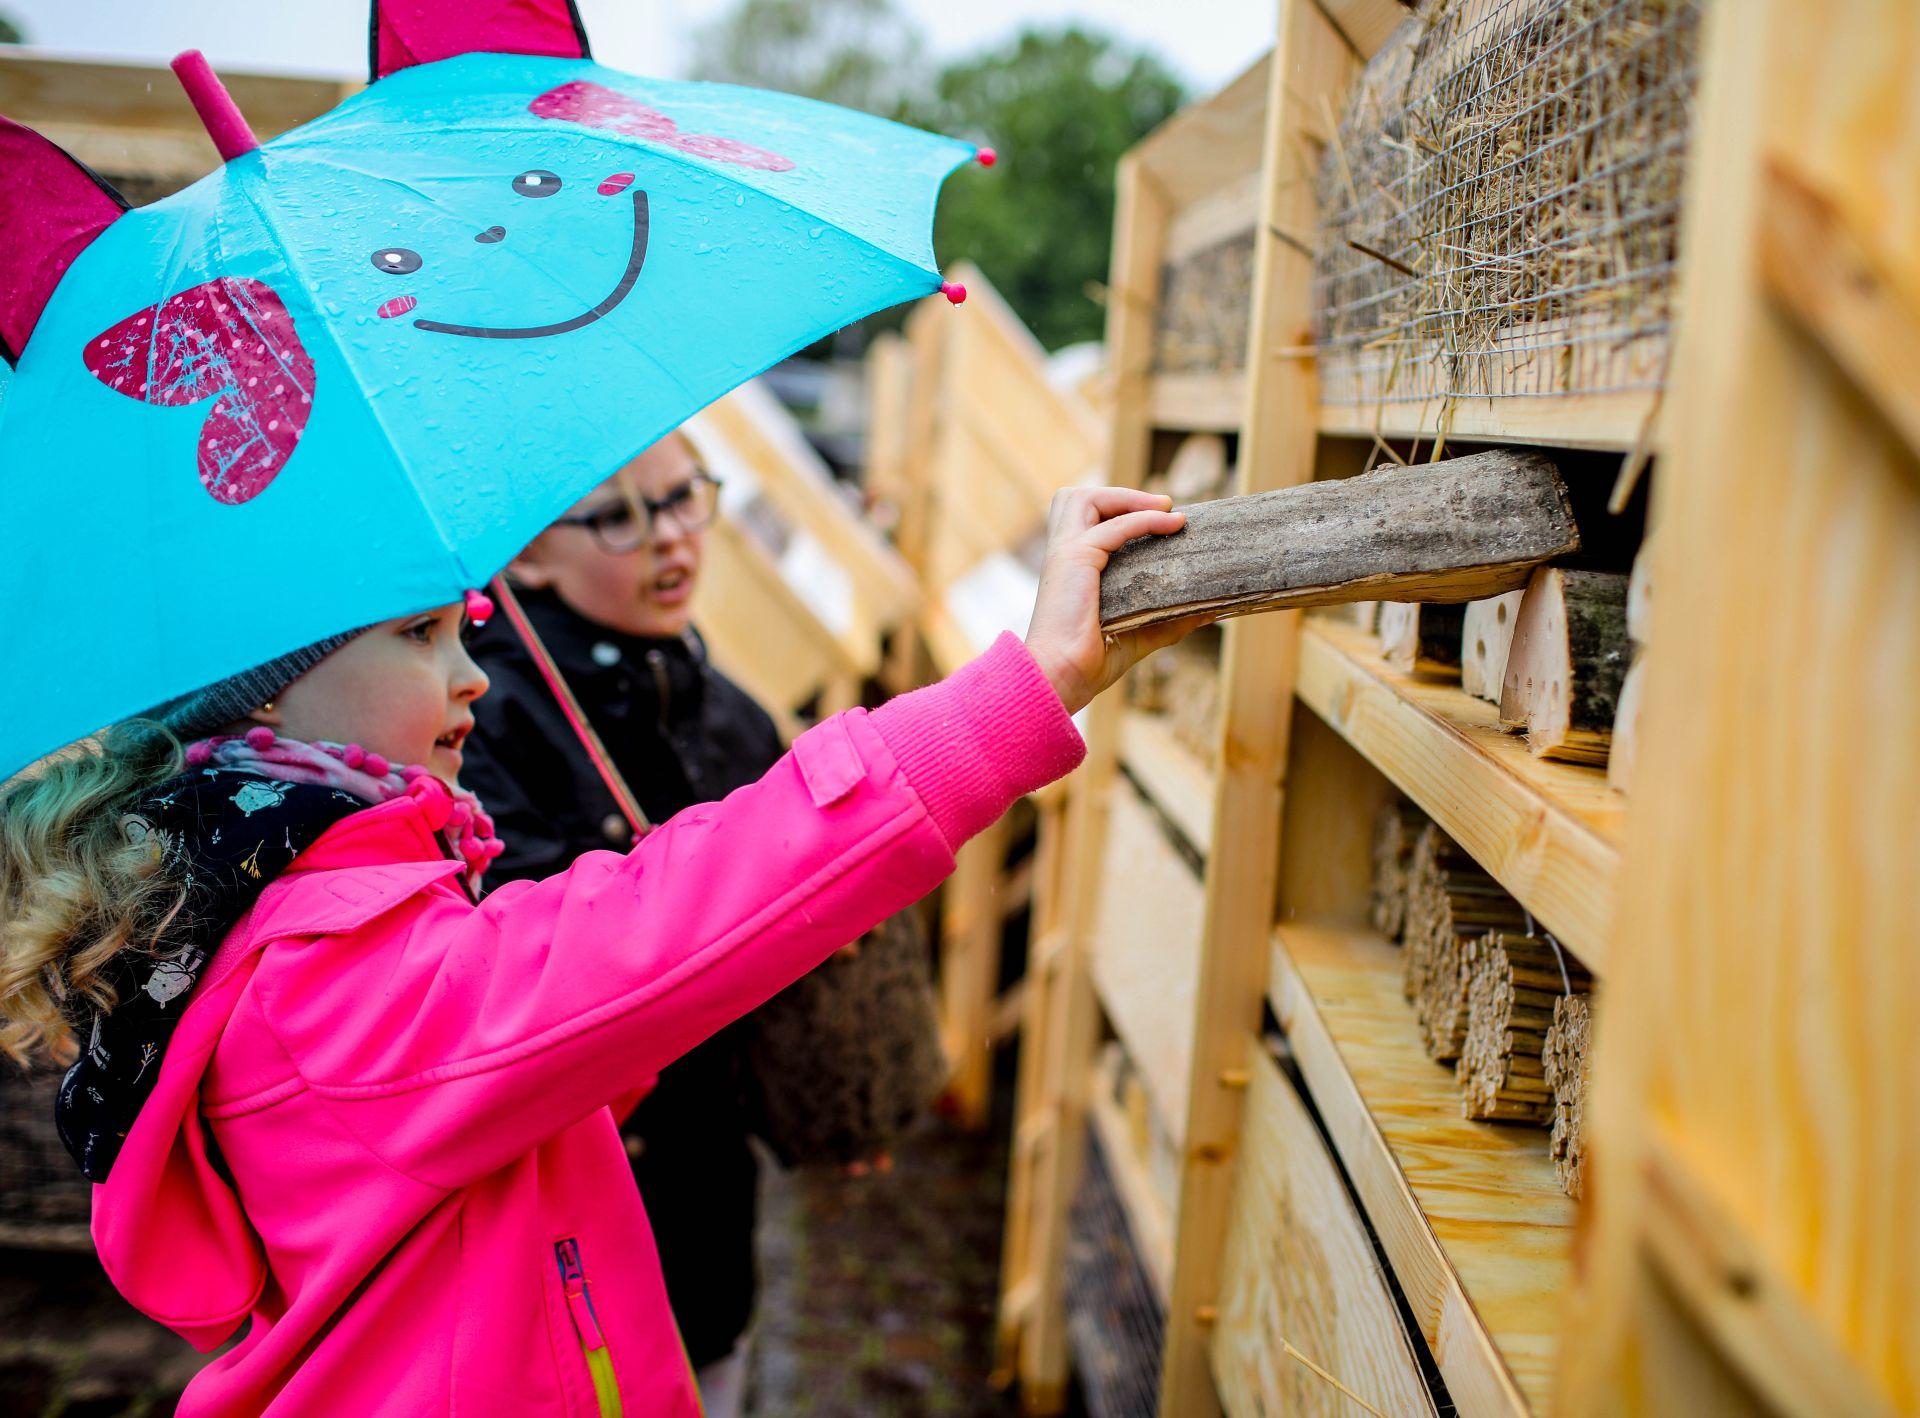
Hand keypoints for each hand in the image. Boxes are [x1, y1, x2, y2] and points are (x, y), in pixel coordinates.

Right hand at [1024, 487, 1208, 713]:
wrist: (1062, 677)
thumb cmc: (1090, 662)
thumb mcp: (1139, 633)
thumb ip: (1169, 618)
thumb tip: (1209, 610)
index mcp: (1069, 568)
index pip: (1084, 520)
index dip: (1119, 510)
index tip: (1161, 517)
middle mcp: (1063, 555)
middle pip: (1075, 499)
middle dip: (1119, 495)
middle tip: (1161, 505)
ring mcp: (1066, 554)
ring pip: (1084, 498)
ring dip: (1126, 496)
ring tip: (1165, 507)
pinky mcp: (1076, 558)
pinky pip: (1115, 526)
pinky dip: (1146, 519)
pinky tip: (1173, 523)